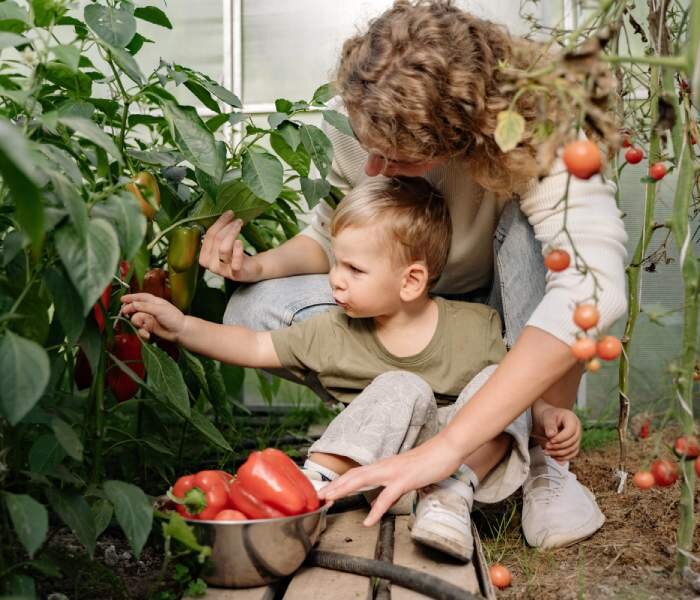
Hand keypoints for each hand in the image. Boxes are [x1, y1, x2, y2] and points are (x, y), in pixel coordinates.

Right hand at [120, 293, 184, 341]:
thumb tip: (132, 304)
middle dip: (130, 311)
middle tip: (126, 313)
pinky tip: (148, 334)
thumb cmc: (173, 317)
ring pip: (136, 320)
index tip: (122, 299)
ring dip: (138, 324)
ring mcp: (149, 319)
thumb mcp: (159, 309)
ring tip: (145, 326)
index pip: (141, 297)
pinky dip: (143, 333)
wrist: (180, 331)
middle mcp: (150, 310)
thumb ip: (145, 307)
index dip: (131, 297)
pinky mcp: (149, 328)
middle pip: (135, 309)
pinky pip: (140, 330)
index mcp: (154, 302)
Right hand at [199, 211, 262, 281]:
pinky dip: (237, 251)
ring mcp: (223, 271)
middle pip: (216, 240)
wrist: (251, 269)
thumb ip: (220, 232)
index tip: (229, 213)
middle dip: (227, 227)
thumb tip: (225, 213)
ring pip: (223, 249)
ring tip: (240, 225)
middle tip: (238, 219)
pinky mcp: (236, 275)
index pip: (209, 236)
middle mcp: (210, 265)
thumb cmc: (236, 254)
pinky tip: (240, 242)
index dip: (219, 223)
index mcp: (204, 256)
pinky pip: (234, 262)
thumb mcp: (224, 243)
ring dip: (232, 233)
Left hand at [318, 434, 462, 526]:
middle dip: (335, 485)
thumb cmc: (429, 462)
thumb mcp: (406, 476)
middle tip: (320, 496)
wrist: (446, 449)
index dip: (340, 481)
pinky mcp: (405, 480)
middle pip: (353, 475)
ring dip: (344, 489)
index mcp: (384, 466)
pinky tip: (368, 521)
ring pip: (362, 479)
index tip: (326, 491)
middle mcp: (385, 466)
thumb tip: (380, 500)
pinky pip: (387, 496)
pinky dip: (376, 510)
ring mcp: (394, 472)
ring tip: (331, 500)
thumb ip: (391, 488)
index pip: (357, 473)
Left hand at [536, 404, 581, 461]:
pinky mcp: (574, 445)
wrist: (547, 421)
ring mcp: (577, 437)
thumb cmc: (548, 417)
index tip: (550, 440)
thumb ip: (549, 426)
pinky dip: (562, 457)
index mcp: (572, 419)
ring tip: (546, 452)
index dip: (561, 438)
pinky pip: (572, 454)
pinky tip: (552, 456)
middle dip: (558, 446)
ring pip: (572, 449)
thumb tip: (551, 435)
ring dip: (559, 453)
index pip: (570, 431)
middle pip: (572, 441)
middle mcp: (577, 429)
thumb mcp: (547, 418)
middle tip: (546, 446)